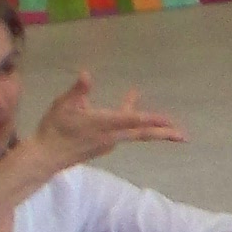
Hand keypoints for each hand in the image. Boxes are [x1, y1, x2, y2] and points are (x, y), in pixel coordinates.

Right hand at [29, 73, 187, 170]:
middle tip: (184, 137)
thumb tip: (86, 73)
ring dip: (152, 127)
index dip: (151, 119)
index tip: (168, 121)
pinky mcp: (104, 145)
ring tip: (169, 123)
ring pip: (135, 133)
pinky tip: (130, 105)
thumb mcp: (63, 105)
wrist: (46, 157)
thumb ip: (78, 90)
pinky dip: (133, 122)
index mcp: (103, 124)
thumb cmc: (53, 129)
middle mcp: (111, 136)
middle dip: (164, 134)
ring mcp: (108, 143)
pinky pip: (124, 133)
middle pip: (142, 134)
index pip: (132, 120)